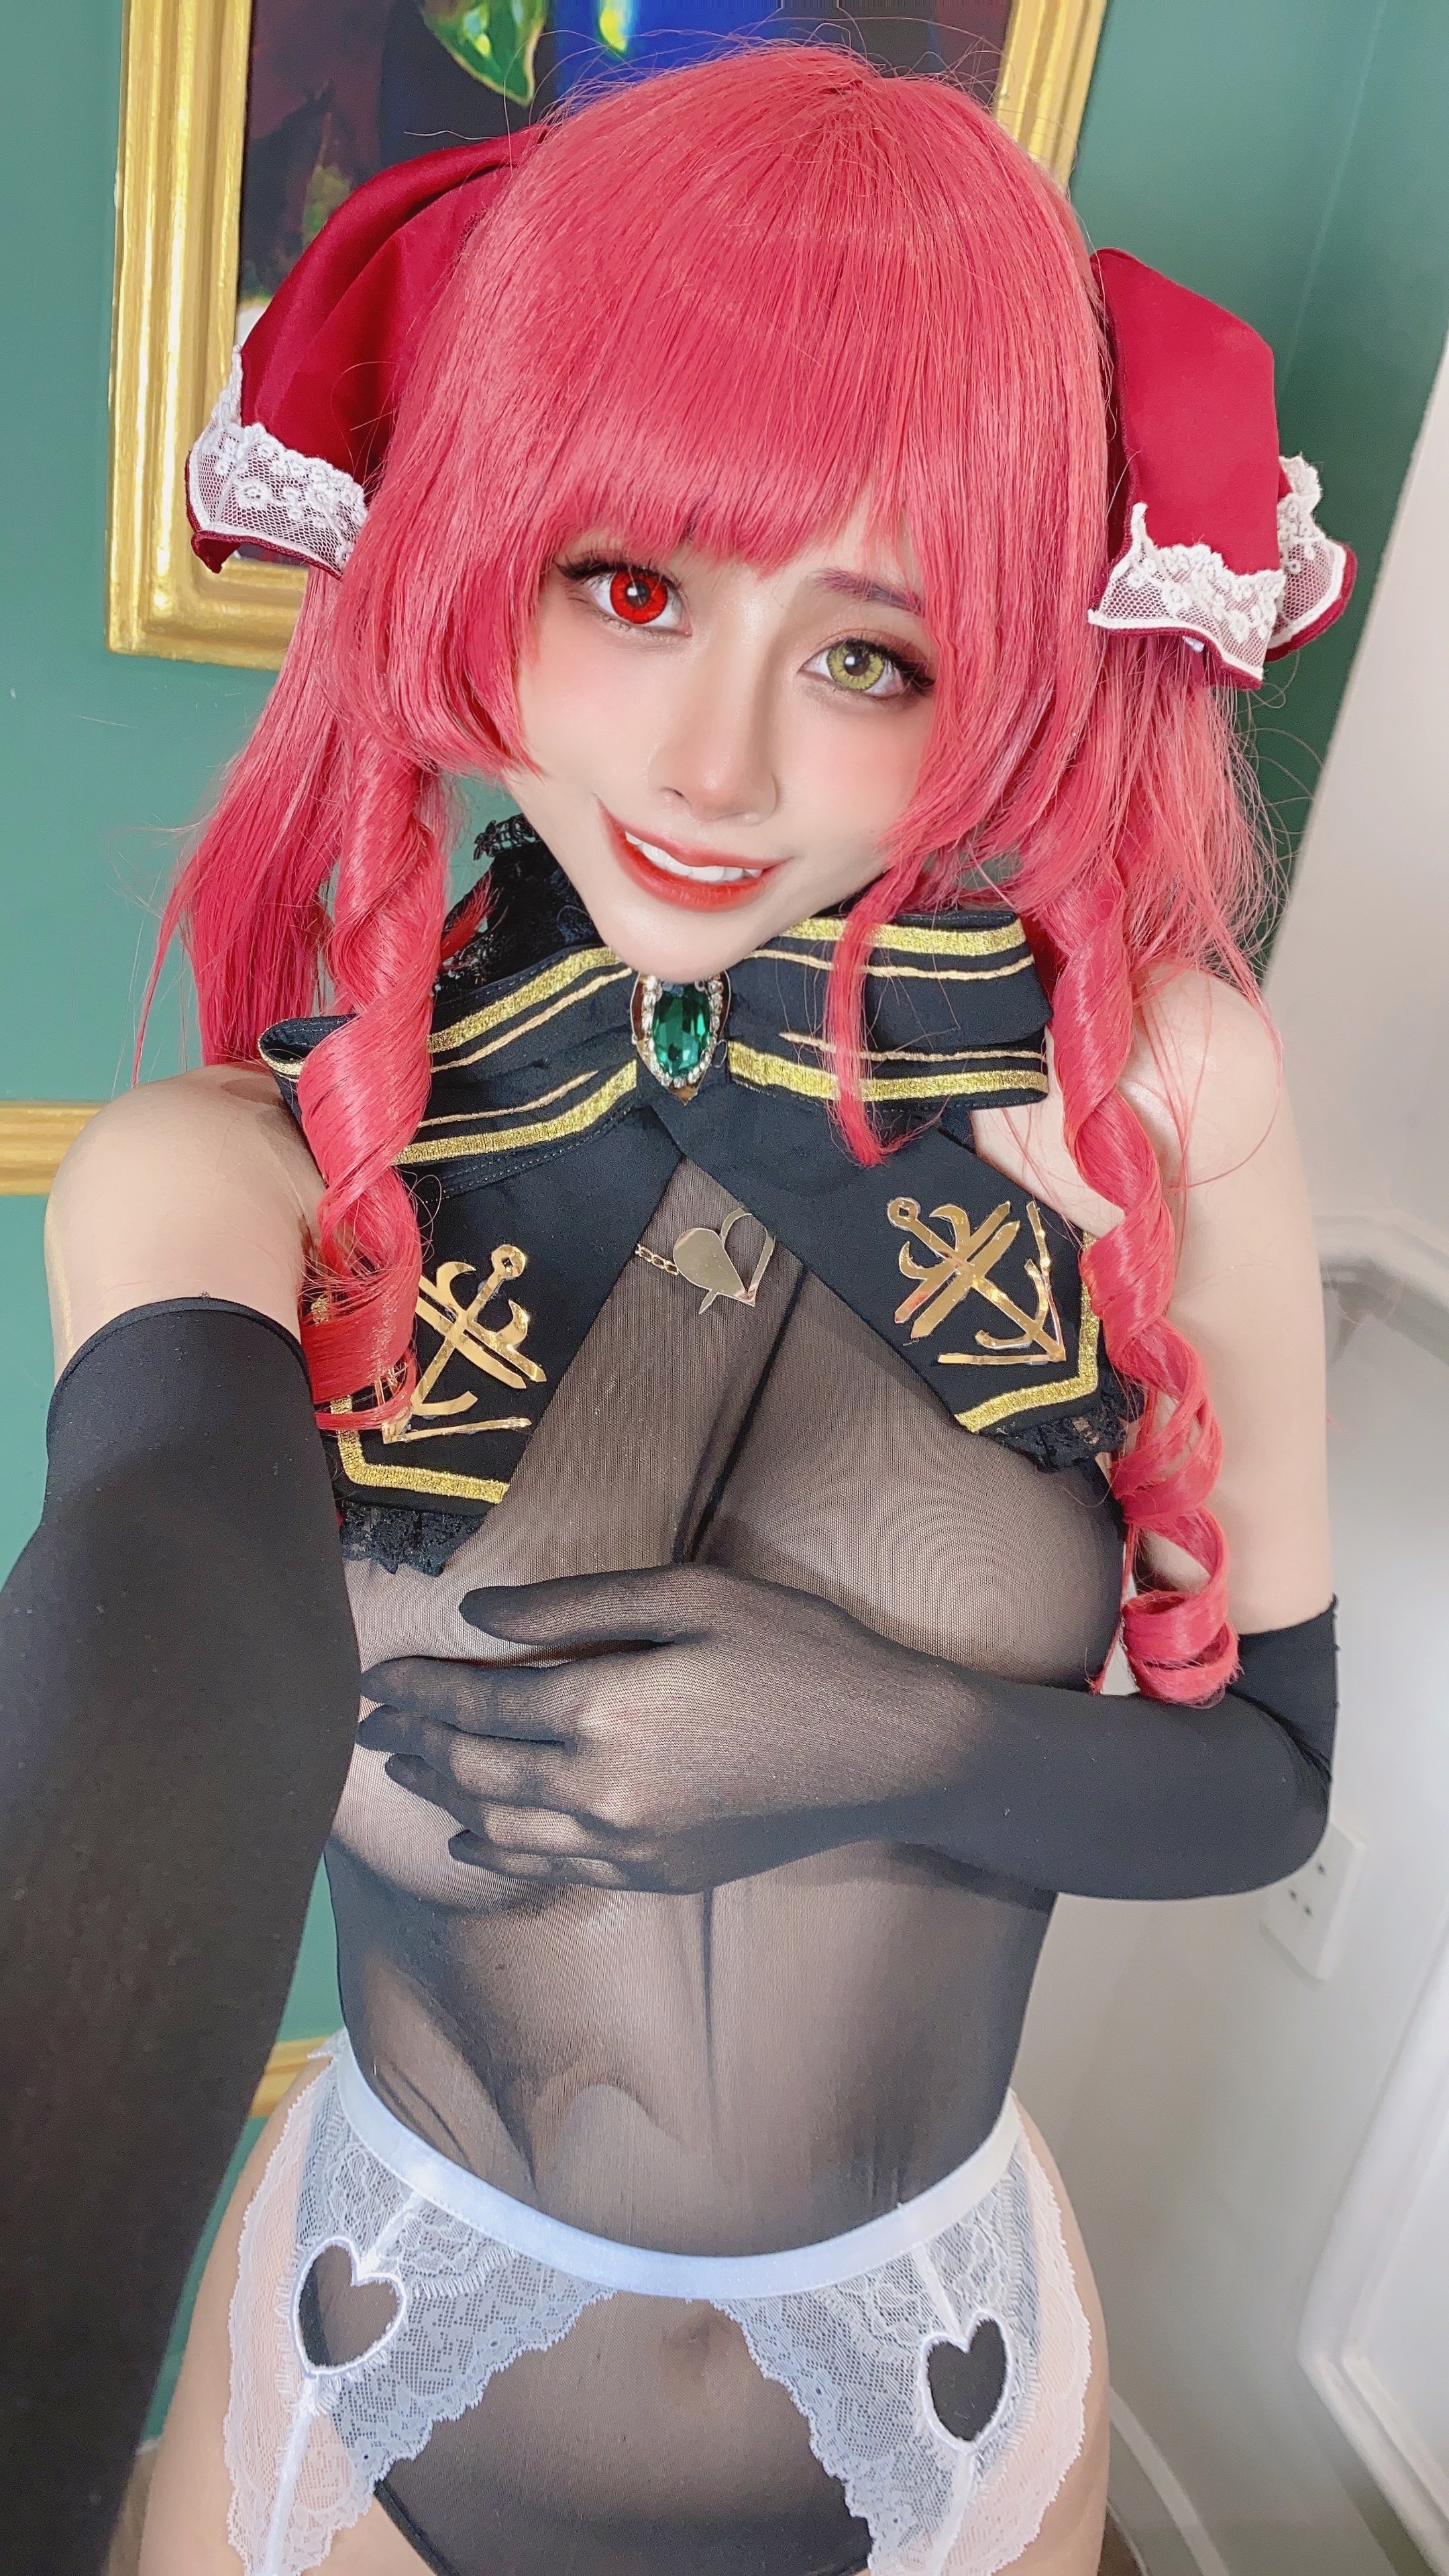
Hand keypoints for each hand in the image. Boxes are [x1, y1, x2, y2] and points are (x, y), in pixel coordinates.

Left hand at [359, 1564, 954, 1893]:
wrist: (890, 1753)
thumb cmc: (799, 1653)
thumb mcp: (692, 1595)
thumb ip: (575, 1608)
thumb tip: (476, 1614)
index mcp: (604, 1712)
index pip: (476, 1702)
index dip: (417, 1686)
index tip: (375, 1672)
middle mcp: (601, 1793)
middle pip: (474, 1769)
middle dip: (413, 1741)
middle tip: (368, 1722)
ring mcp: (630, 1846)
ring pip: (499, 1830)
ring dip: (441, 1797)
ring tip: (403, 1769)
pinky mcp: (659, 1875)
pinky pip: (550, 1869)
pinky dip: (495, 1852)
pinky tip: (471, 1837)